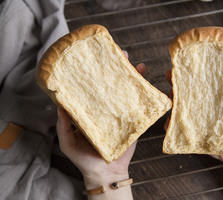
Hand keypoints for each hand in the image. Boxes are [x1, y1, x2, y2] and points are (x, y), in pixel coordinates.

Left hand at [56, 51, 145, 197]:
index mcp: (90, 110)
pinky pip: (140, 105)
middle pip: (111, 84)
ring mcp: (120, 113)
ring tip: (136, 63)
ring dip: (132, 76)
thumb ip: (64, 125)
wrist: (105, 173)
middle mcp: (105, 108)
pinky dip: (144, 93)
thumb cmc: (83, 159)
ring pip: (126, 90)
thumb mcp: (67, 142)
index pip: (93, 86)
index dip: (95, 72)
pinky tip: (146, 81)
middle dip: (116, 67)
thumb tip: (59, 103)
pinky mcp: (133, 121)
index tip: (97, 58)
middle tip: (120, 53)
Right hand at [164, 70, 222, 167]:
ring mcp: (199, 120)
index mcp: (218, 96)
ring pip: (180, 108)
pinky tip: (168, 124)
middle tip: (169, 75)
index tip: (185, 63)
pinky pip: (179, 129)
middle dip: (176, 82)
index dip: (194, 71)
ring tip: (170, 97)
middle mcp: (205, 106)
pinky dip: (170, 126)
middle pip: (187, 91)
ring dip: (172, 101)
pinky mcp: (195, 134)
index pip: (204, 81)